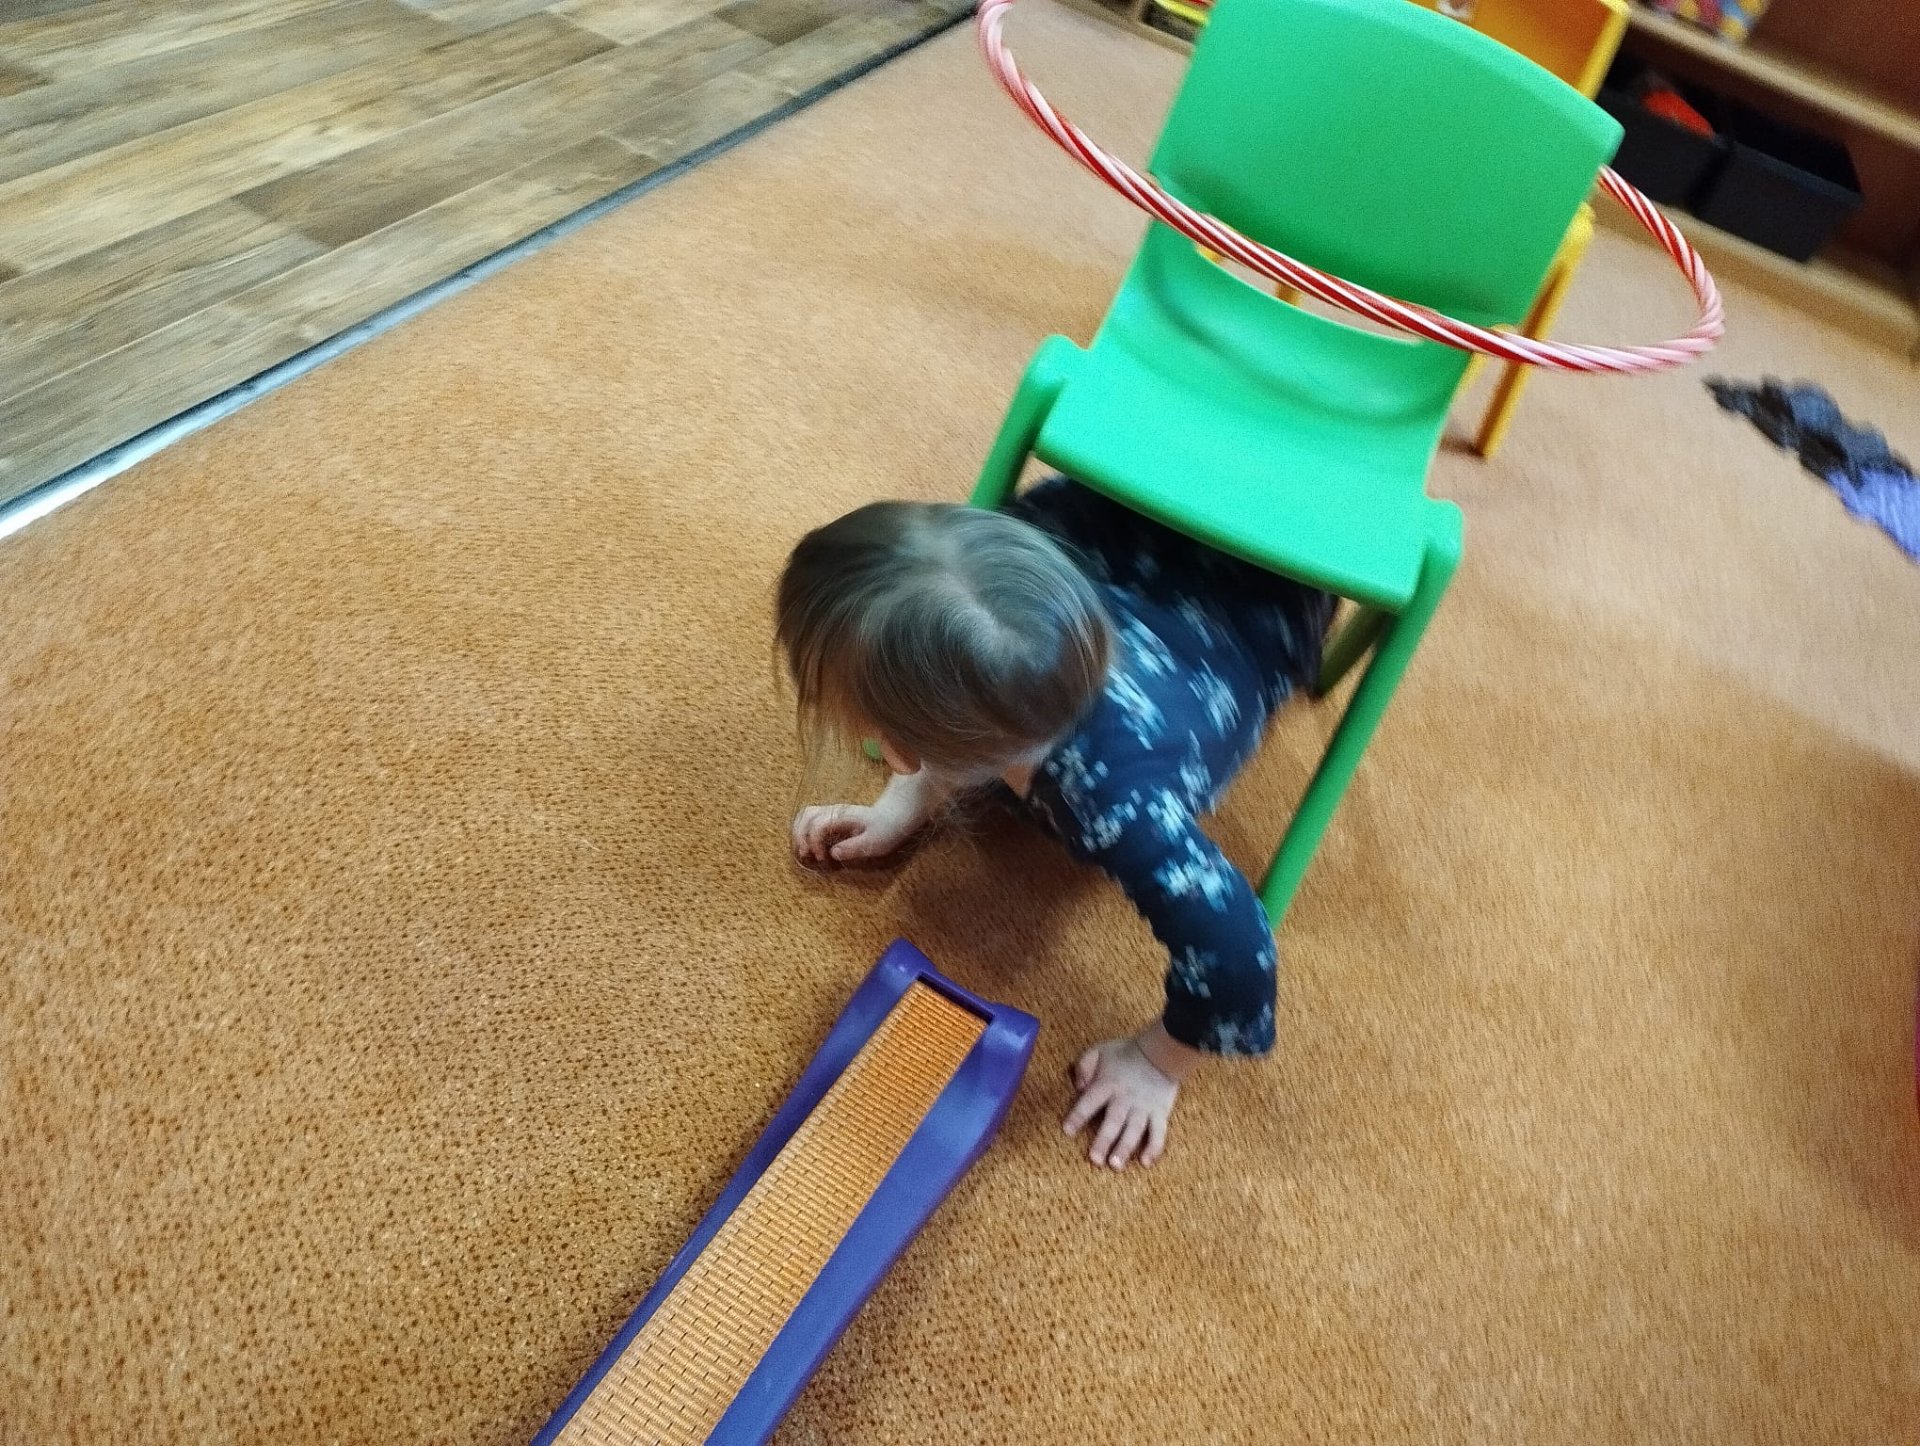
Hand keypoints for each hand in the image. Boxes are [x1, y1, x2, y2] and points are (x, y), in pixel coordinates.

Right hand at [791, 801, 919, 864]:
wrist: (895, 815)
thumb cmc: (887, 829)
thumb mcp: (876, 842)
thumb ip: (854, 847)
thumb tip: (833, 853)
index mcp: (844, 816)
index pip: (818, 824)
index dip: (815, 842)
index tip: (822, 859)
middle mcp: (834, 811)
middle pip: (806, 816)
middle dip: (801, 836)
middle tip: (806, 856)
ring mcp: (831, 811)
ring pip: (805, 814)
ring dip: (799, 832)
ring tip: (803, 851)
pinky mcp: (831, 816)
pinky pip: (809, 818)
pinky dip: (803, 830)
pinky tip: (808, 845)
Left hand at [1063, 1035, 1182, 1169]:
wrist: (1159, 1053)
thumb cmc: (1125, 1054)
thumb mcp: (1099, 1051)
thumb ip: (1084, 1065)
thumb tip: (1079, 1086)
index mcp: (1107, 1084)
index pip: (1090, 1102)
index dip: (1078, 1115)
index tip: (1067, 1131)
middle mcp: (1125, 1099)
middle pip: (1113, 1121)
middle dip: (1104, 1141)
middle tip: (1095, 1159)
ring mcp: (1144, 1108)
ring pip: (1134, 1130)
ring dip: (1125, 1148)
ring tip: (1115, 1165)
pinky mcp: (1160, 1113)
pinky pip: (1158, 1133)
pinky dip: (1154, 1148)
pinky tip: (1146, 1162)